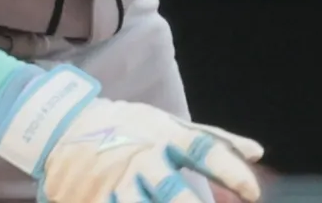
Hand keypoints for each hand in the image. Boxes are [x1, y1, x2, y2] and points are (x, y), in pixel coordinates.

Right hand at [0, 66, 263, 202]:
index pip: (205, 151)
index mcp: (165, 136)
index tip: (253, 194)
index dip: (231, 172)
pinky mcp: (94, 198)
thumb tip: (258, 152)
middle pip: (174, 192)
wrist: (64, 125)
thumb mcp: (170, 125)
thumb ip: (214, 141)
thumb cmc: (129, 127)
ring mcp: (116, 181)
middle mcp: (143, 158)